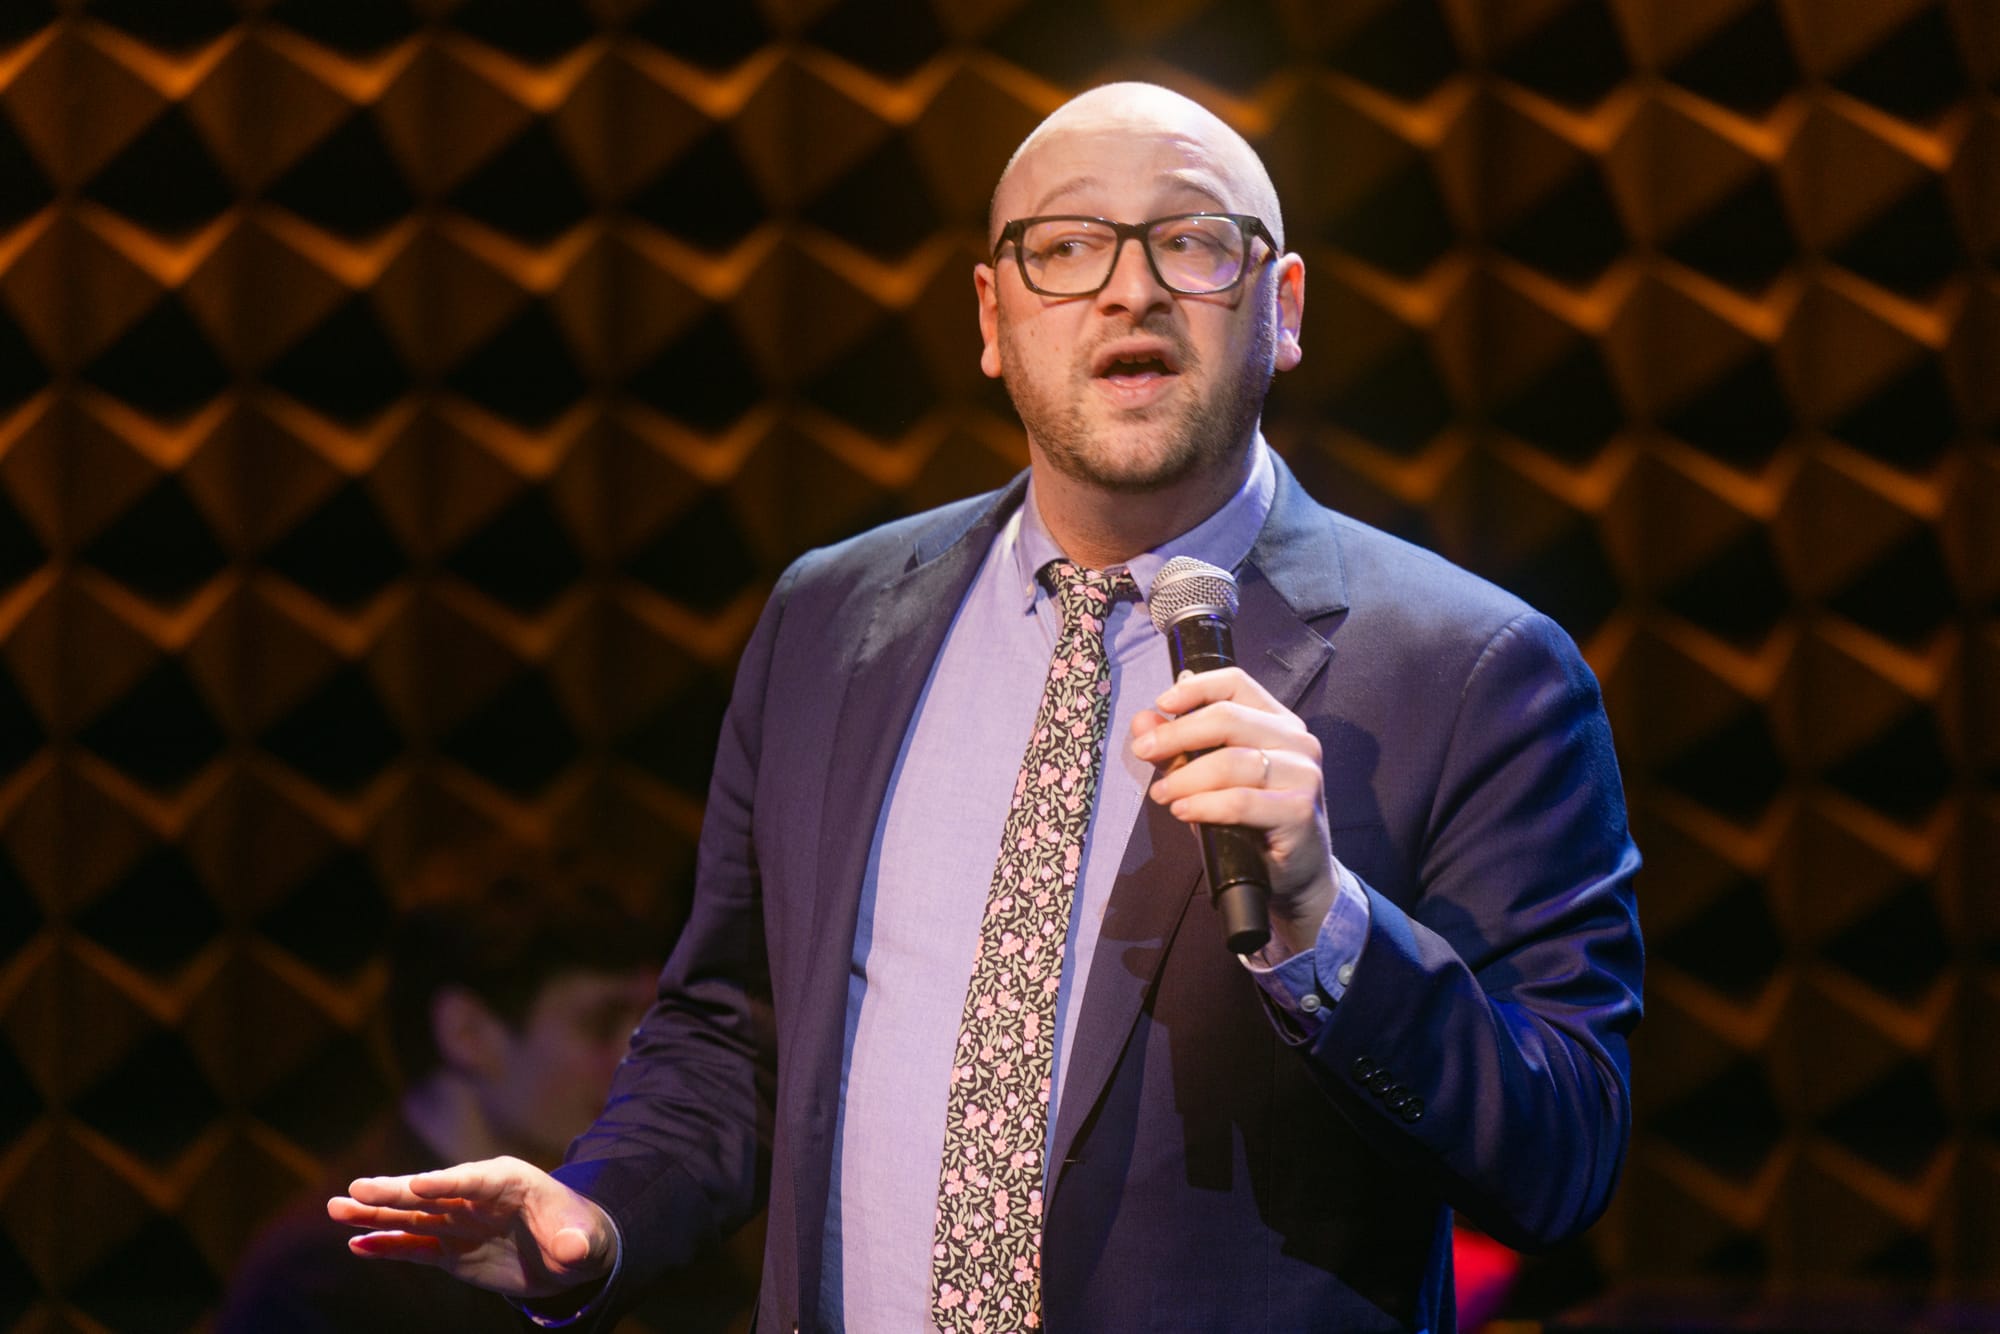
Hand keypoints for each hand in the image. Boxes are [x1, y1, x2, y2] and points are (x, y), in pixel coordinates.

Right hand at [328, 1156, 615, 1299]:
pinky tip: (357, 1244)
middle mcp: (476, 1197)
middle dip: (395, 1191)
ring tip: (337, 1207)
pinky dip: (387, 1245)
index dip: (446, 1183)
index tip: (417, 1185)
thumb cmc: (580, 1234)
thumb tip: (571, 1248)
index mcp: (509, 1181)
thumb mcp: (586, 1239)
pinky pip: (415, 1246)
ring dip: (376, 1213)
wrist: (569, 1253)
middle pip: (430, 1193)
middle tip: (356, 1188)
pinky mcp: (451, 1250)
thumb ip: (578, 1241)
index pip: (473, 1180)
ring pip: (412, 1216)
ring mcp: (460, 1222)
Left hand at [1130, 666, 1336, 955]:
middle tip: (1143, 750)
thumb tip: (1143, 720)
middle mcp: (1297, 740)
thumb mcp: (1207, 781)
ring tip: (1161, 795)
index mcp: (1277, 721)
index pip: (1237, 683)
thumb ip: (1177, 750)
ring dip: (1186, 778)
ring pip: (1233, 761)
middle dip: (1177, 734)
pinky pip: (1241, 801)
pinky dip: (1204, 805)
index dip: (1196, 687)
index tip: (1161, 703)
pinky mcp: (1300, 810)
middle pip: (1228, 719)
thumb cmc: (1250, 823)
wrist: (1294, 876)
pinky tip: (1183, 811)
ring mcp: (1303, 774)